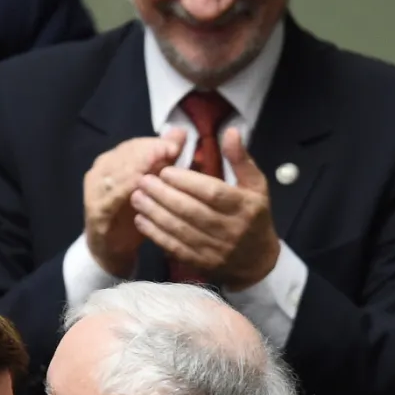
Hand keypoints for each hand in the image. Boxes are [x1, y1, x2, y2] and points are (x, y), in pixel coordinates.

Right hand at [83, 130, 186, 277]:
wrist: (112, 248)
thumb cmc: (137, 214)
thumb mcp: (155, 185)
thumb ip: (165, 159)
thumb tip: (180, 132)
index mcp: (114, 161)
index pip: (134, 146)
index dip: (154, 143)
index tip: (175, 145)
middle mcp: (101, 170)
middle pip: (124, 155)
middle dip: (148, 152)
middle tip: (170, 152)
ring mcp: (94, 188)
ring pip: (116, 172)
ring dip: (137, 167)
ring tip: (158, 165)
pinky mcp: (94, 208)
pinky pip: (110, 196)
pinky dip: (125, 190)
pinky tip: (141, 188)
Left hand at [131, 129, 280, 289]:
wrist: (257, 261)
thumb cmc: (254, 215)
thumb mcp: (255, 185)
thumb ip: (240, 159)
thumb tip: (230, 131)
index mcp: (245, 207)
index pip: (211, 192)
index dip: (186, 181)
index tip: (165, 171)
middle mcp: (231, 229)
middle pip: (191, 211)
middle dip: (164, 195)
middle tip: (143, 181)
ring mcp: (215, 249)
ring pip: (179, 230)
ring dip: (154, 213)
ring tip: (136, 196)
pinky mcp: (201, 264)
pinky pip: (174, 248)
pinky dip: (155, 234)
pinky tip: (141, 220)